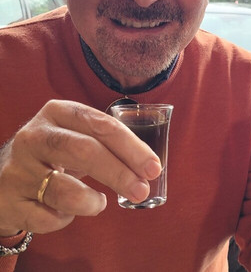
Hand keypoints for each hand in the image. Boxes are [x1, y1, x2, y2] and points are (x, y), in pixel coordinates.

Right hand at [0, 100, 161, 236]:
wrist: (5, 176)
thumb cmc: (55, 154)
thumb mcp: (77, 135)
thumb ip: (108, 143)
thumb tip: (149, 168)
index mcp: (58, 112)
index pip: (102, 125)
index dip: (132, 148)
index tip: (153, 168)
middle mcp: (35, 135)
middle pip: (84, 151)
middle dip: (119, 173)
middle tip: (141, 190)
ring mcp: (19, 168)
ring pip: (64, 189)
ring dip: (91, 202)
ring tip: (99, 203)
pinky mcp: (8, 199)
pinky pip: (46, 217)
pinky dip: (64, 219)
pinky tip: (66, 212)